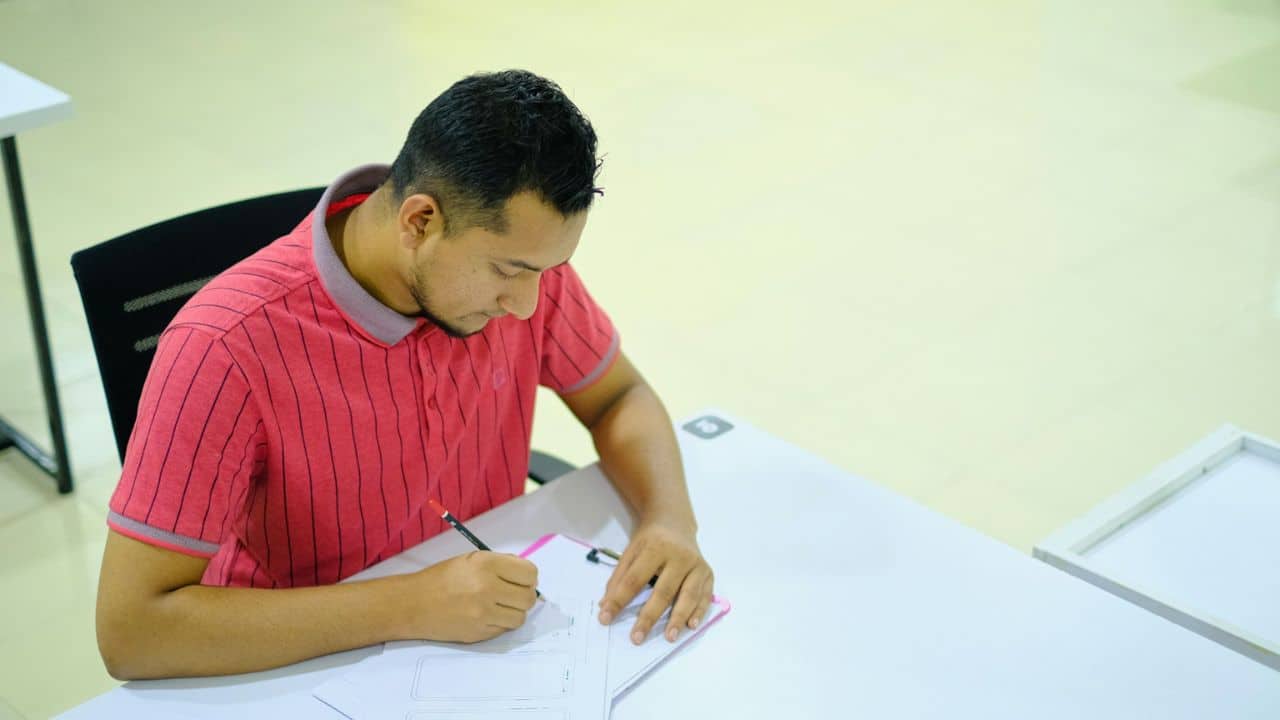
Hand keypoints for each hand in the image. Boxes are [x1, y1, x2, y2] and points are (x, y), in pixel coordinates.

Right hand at [397, 551, 538, 642]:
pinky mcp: (480, 633)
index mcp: (486, 564)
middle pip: (529, 598)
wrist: (414, 604)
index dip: (528, 577)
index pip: (529, 573)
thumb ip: (500, 564)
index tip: (521, 579)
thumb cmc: (442, 578)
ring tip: (500, 606)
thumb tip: (526, 574)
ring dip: (514, 611)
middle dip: (524, 595)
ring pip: (520, 617)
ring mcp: (484, 613)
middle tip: (513, 594)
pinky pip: (504, 629)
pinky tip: (487, 615)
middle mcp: (488, 588)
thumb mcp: (471, 560)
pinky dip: (501, 623)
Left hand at [597, 521, 713, 644]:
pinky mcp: (707, 572)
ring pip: (688, 595)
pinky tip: (691, 626)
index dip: (619, 600)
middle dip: (649, 617)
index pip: (634, 579)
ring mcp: (697, 565)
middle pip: (663, 591)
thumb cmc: (650, 540)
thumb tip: (606, 607)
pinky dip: (699, 612)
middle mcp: (679, 556)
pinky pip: (704, 595)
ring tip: (668, 637)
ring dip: (678, 618)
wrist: (675, 521)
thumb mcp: (630, 551)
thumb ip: (618, 578)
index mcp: (655, 548)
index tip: (605, 619)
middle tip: (637, 638)